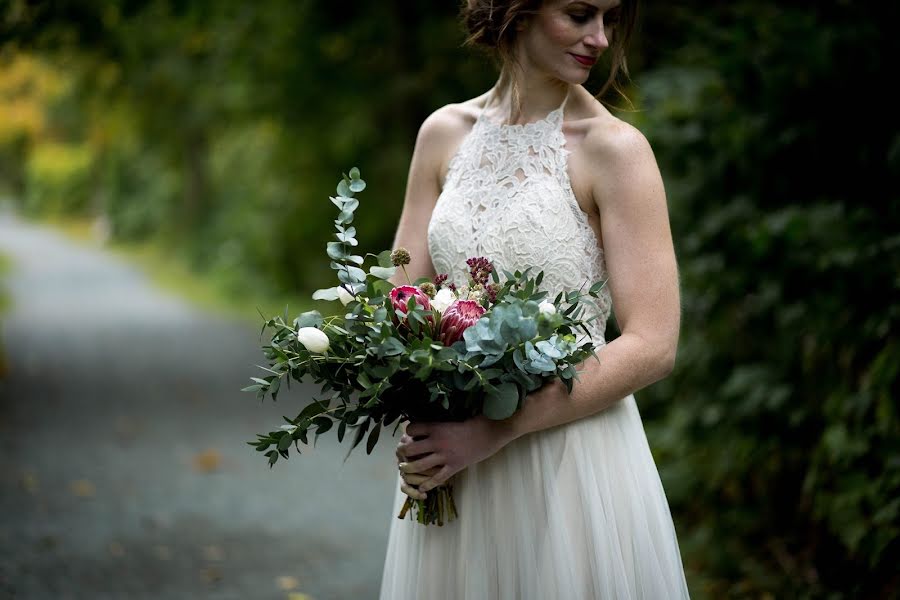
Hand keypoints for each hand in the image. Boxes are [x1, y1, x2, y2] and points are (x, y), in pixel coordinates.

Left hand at [396, 415, 516, 493]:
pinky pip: (437, 478)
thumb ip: (441, 420)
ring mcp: (445, 456)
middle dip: (403, 451)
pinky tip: (421, 488)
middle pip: (410, 448)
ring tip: (404, 468)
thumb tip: (428, 420)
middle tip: (401, 452)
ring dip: (409, 468)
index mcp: (437, 427)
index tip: (408, 434)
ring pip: (419, 465)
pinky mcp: (455, 467)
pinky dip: (427, 484)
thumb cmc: (476, 420)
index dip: (408, 431)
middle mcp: (438, 442)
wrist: (493, 431)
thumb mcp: (455, 416)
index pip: (412, 429)